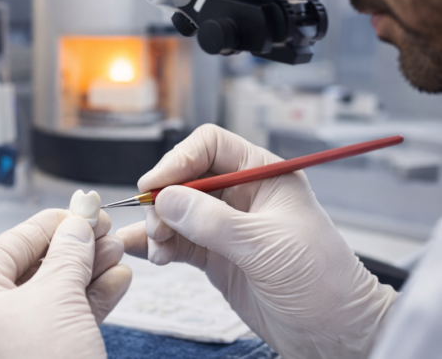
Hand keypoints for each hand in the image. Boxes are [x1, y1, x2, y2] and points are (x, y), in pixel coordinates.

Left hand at [0, 209, 131, 358]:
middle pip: (30, 271)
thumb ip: (69, 253)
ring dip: (86, 273)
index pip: (7, 246)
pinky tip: (116, 282)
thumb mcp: (57, 299)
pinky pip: (58, 325)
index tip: (79, 209)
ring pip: (48, 299)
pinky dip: (87, 304)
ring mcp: (2, 350)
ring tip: (117, 252)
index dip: (48, 224)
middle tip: (104, 229)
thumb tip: (78, 221)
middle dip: (74, 249)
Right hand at [117, 125, 396, 358]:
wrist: (336, 333)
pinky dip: (157, 245)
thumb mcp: (266, 246)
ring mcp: (226, 227)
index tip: (156, 184)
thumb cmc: (322, 282)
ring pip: (176, 212)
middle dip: (164, 200)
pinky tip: (145, 254)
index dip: (179, 160)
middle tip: (156, 227)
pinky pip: (177, 241)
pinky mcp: (215, 256)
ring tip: (158, 250)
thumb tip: (167, 198)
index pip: (211, 147)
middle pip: (185, 179)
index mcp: (264, 176)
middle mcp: (242, 195)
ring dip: (158, 226)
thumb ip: (213, 221)